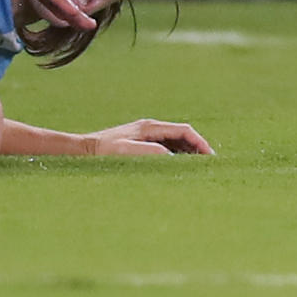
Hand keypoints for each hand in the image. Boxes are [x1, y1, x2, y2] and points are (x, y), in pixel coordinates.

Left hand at [85, 119, 213, 156]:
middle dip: (197, 148)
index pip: (183, 130)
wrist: (86, 149)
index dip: (200, 142)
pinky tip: (180, 168)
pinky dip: (178, 155)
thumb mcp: (126, 152)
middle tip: (209, 165)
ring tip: (199, 168)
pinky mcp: (142, 142)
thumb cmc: (104, 151)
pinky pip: (167, 147)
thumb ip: (149, 152)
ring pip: (176, 141)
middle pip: (182, 135)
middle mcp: (151, 128)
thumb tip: (171, 155)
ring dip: (189, 152)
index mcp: (150, 127)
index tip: (210, 157)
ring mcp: (147, 134)